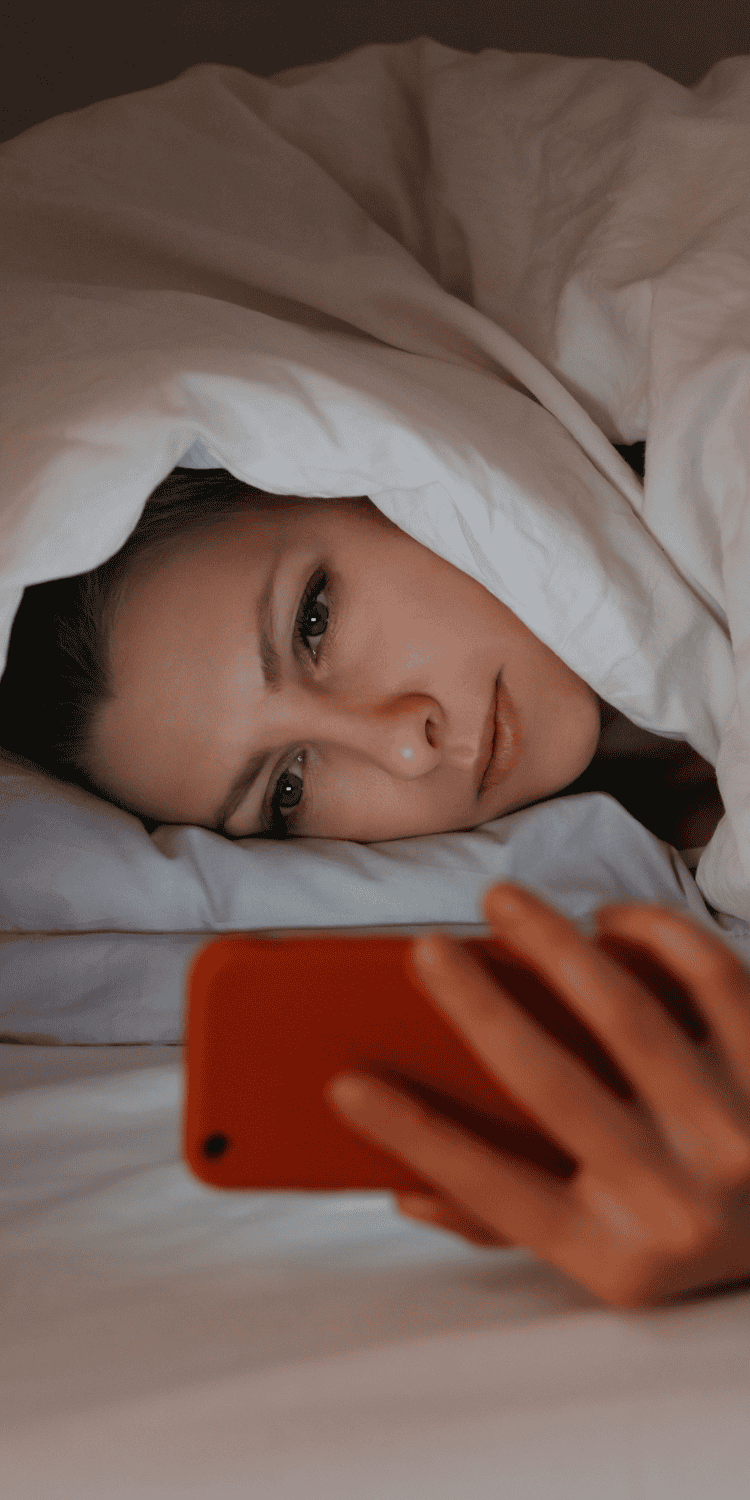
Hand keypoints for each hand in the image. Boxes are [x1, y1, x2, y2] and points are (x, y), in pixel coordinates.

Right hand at [324, 884, 749, 1308]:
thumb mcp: (604, 1257)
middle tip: (424, 949)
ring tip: (501, 900)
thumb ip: (505, 1224)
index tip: (344, 1084)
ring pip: (625, 1012)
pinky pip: (710, 976)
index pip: (493, 1193)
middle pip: (549, 1086)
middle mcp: (677, 1200)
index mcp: (617, 1256)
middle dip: (475, 1006)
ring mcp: (733, 1130)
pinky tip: (606, 920)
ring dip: (551, 943)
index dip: (411, 1136)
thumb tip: (403, 1190)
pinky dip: (654, 933)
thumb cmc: (686, 1233)